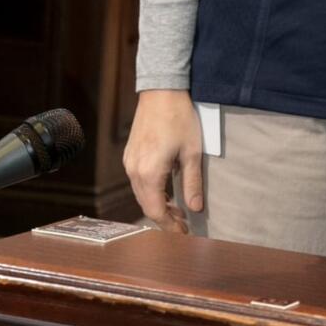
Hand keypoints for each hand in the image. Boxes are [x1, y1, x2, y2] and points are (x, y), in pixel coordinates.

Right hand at [123, 90, 203, 232]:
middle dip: (164, 218)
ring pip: (141, 194)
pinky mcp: (130, 155)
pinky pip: (138, 182)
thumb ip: (192, 183)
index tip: (182, 234)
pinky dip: (151, 192)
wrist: (161, 92)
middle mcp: (134, 171)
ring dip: (158, 205)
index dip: (169, 226)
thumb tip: (196, 208)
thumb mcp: (192, 152)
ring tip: (178, 211)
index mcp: (149, 173)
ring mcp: (129, 162)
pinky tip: (167, 192)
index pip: (156, 211)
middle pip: (147, 205)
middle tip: (183, 226)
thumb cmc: (180, 119)